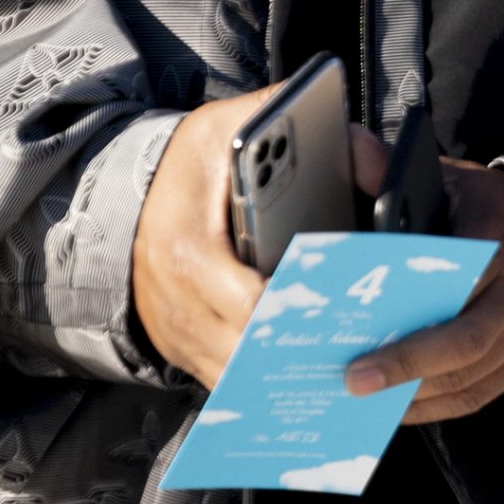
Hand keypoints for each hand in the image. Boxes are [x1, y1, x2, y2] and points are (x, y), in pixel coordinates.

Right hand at [131, 89, 387, 387]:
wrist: (128, 192)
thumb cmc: (191, 162)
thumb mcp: (234, 125)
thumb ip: (304, 129)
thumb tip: (376, 165)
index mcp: (189, 252)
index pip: (252, 304)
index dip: (296, 314)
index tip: (340, 312)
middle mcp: (176, 302)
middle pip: (249, 350)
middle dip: (297, 350)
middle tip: (349, 344)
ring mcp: (174, 332)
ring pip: (237, 374)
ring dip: (279, 372)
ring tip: (329, 362)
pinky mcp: (177, 347)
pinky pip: (223, 378)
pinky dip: (258, 377)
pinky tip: (293, 369)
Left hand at [343, 149, 503, 423]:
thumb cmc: (492, 210)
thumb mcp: (453, 181)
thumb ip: (398, 170)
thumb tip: (352, 148)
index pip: (459, 285)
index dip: (416, 314)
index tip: (367, 330)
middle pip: (464, 345)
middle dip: (406, 366)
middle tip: (353, 381)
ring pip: (469, 379)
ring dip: (415, 395)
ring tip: (363, 401)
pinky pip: (477, 395)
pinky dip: (435, 406)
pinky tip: (397, 408)